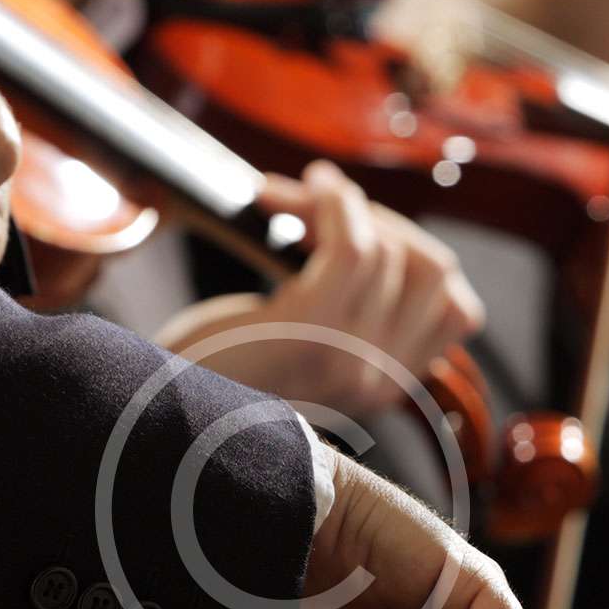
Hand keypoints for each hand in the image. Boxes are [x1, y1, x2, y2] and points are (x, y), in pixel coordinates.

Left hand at [155, 162, 484, 413]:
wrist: (150, 416)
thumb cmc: (215, 369)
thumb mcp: (303, 348)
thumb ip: (353, 314)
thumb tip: (378, 230)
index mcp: (387, 388)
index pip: (457, 308)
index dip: (415, 251)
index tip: (361, 230)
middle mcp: (381, 381)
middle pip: (430, 267)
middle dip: (380, 218)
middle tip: (320, 201)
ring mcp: (350, 359)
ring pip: (386, 248)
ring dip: (337, 203)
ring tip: (290, 194)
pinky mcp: (308, 332)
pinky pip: (351, 244)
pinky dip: (329, 203)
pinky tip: (286, 192)